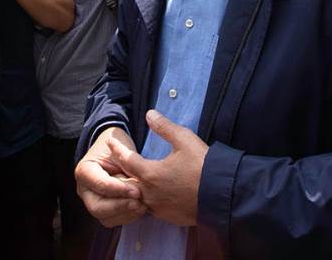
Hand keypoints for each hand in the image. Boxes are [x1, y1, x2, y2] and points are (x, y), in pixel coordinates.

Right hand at [75, 126, 145, 227]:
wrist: (117, 151)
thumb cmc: (118, 147)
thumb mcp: (121, 150)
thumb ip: (126, 168)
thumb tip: (136, 191)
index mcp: (85, 170)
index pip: (99, 184)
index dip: (118, 189)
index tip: (136, 191)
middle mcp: (84, 189)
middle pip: (97, 207)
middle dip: (120, 207)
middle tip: (139, 203)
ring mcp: (92, 202)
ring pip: (105, 218)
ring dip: (126, 214)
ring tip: (143, 206)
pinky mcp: (103, 211)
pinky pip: (114, 220)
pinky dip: (128, 217)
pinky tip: (141, 208)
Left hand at [108, 110, 207, 226]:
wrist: (222, 194)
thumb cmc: (203, 165)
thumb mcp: (185, 139)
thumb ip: (164, 127)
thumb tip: (150, 113)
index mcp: (150, 174)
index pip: (126, 160)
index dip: (117, 149)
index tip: (110, 142)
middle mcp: (149, 194)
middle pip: (126, 182)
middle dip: (119, 171)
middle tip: (113, 162)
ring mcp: (158, 208)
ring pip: (137, 198)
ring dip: (131, 188)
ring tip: (129, 178)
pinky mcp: (169, 217)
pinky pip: (150, 208)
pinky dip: (145, 200)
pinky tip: (149, 194)